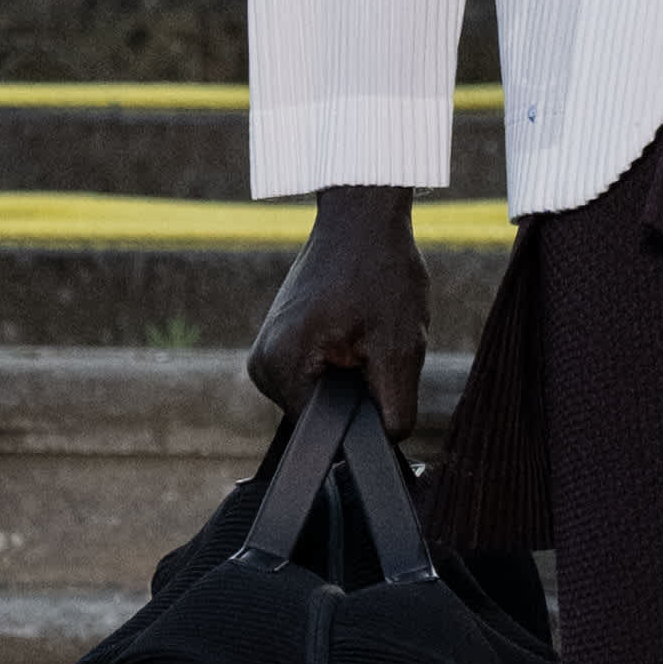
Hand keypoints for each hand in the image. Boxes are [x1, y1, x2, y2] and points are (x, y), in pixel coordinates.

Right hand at [247, 186, 427, 433]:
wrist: (361, 217)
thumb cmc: (380, 270)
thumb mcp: (401, 345)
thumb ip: (395, 408)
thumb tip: (388, 446)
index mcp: (279, 366)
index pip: (324, 431)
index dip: (362, 414)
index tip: (379, 369)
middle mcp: (261, 365)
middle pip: (323, 415)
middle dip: (359, 389)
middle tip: (375, 340)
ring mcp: (266, 353)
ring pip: (324, 395)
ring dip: (354, 373)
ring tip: (366, 328)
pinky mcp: (278, 342)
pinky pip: (318, 374)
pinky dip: (344, 359)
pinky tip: (355, 325)